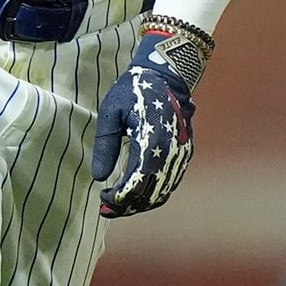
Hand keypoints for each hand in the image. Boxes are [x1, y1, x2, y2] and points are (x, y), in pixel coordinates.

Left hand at [92, 17, 211, 218]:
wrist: (167, 75)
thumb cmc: (134, 90)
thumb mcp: (111, 112)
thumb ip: (106, 145)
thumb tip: (100, 177)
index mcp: (151, 138)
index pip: (136, 181)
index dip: (119, 197)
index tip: (103, 199)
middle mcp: (171, 150)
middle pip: (150, 193)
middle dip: (128, 206)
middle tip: (106, 209)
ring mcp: (181, 154)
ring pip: (162, 192)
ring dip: (140, 204)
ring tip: (119, 206)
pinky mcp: (185, 154)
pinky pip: (170, 183)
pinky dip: (154, 194)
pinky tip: (136, 195)